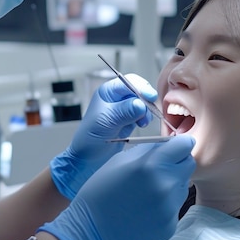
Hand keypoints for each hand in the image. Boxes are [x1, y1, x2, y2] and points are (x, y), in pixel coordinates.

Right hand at [40, 135, 195, 239]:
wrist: (91, 232)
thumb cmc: (100, 192)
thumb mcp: (118, 161)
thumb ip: (146, 150)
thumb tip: (164, 146)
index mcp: (151, 165)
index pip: (185, 146)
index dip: (179, 144)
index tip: (172, 148)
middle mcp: (165, 185)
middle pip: (189, 164)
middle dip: (177, 162)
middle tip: (161, 167)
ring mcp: (170, 208)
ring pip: (182, 185)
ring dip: (171, 183)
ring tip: (147, 190)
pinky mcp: (170, 225)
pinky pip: (175, 206)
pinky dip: (165, 203)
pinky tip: (145, 208)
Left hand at [50, 74, 155, 199]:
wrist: (88, 157)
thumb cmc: (90, 138)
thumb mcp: (107, 122)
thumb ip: (124, 111)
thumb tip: (140, 104)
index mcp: (107, 92)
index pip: (128, 82)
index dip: (141, 88)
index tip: (150, 97)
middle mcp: (116, 97)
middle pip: (138, 90)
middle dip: (145, 100)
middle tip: (148, 113)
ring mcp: (123, 108)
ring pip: (142, 102)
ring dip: (146, 111)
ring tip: (142, 123)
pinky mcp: (128, 119)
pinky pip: (142, 113)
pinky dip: (145, 118)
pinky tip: (141, 125)